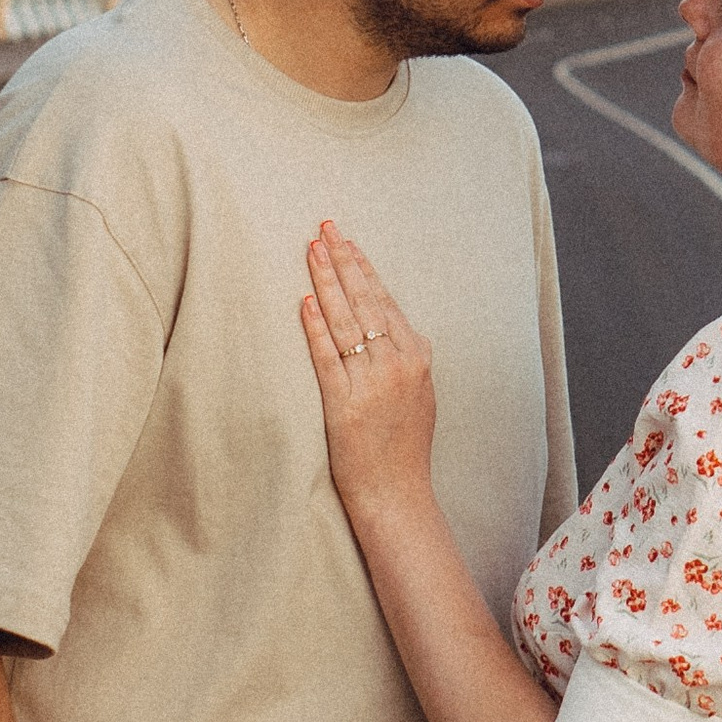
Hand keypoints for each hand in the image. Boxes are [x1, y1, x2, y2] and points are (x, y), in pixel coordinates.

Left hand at [301, 223, 437, 526]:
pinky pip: (327, 357)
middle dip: (343, 261)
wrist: (397, 493)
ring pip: (346, 321)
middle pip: (366, 301)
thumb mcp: (418, 394)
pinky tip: (303, 302)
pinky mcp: (345, 404)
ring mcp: (372, 383)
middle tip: (325, 229)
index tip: (347, 242)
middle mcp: (398, 364)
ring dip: (326, 283)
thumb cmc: (403, 446)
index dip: (363, 268)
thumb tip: (383, 326)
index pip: (385, 301)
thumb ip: (403, 358)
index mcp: (417, 357)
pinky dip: (315, 327)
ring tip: (311, 252)